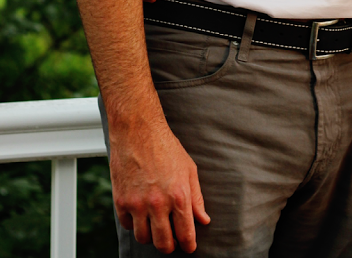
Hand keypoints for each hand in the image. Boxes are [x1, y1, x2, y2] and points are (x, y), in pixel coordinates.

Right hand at [109, 116, 209, 252]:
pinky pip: (127, 225)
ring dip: (151, 236)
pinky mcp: (121, 201)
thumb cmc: (166, 147)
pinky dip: (134, 224)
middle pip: (163, 243)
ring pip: (143, 238)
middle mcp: (158, 203)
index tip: (189, 247)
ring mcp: (138, 204)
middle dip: (169, 246)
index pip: (185, 234)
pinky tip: (140, 213)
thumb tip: (204, 220)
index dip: (189, 245)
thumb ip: (197, 197)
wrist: (138, 130)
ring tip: (155, 225)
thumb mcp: (189, 169)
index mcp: (179, 195)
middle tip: (171, 240)